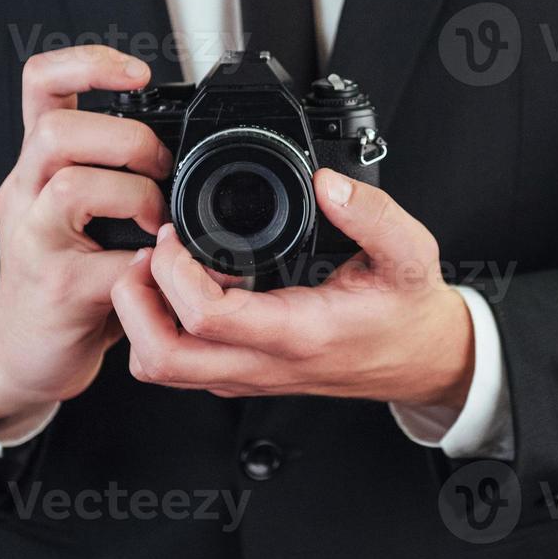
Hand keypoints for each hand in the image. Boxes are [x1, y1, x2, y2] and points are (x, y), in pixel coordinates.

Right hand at [0, 46, 173, 428]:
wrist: (27, 354)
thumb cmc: (67, 278)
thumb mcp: (84, 212)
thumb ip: (117, 173)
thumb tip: (190, 148)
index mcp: (39, 164)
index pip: (41, 84)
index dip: (87, 63)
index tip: (137, 74)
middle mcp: (26, 192)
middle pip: (58, 130)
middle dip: (128, 140)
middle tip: (161, 170)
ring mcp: (33, 240)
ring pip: (73, 186)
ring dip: (136, 196)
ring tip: (157, 222)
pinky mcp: (55, 287)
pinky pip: (109, 262)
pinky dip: (148, 263)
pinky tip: (157, 270)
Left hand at [110, 169, 474, 410]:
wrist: (423, 358)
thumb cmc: (408, 310)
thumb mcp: (409, 252)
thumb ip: (371, 214)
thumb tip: (328, 183)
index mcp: (298, 332)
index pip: (206, 318)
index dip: (173, 270)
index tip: (175, 232)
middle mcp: (264, 363)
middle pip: (161, 358)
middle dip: (134, 300)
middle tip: (147, 255)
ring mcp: (249, 375)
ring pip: (162, 368)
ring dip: (141, 318)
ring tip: (159, 270)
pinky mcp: (244, 374)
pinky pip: (181, 364)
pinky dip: (161, 327)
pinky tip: (184, 287)